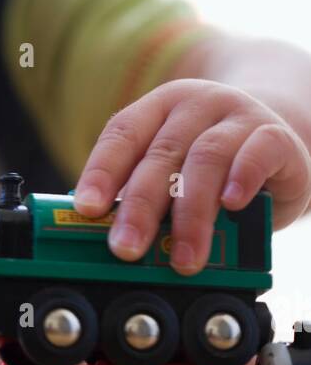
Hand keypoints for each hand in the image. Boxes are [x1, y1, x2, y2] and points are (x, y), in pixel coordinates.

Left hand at [73, 80, 310, 273]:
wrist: (274, 140)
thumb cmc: (211, 167)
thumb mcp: (171, 174)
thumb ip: (142, 197)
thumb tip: (105, 241)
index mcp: (158, 109)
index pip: (122, 134)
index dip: (102, 171)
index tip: (87, 208)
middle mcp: (196, 106)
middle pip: (161, 154)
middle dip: (140, 207)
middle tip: (126, 249)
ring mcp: (238, 116)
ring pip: (207, 159)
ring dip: (191, 214)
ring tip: (183, 258)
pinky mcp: (276, 136)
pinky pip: (259, 151)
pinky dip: (243, 177)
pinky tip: (231, 204)